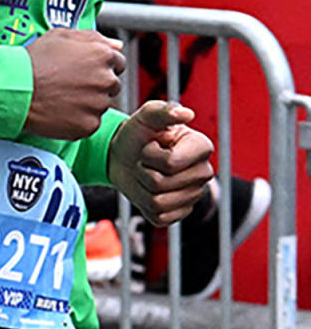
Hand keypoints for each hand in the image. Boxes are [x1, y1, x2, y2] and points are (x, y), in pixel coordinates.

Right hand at [23, 28, 125, 139]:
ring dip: (88, 103)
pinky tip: (61, 112)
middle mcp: (106, 80)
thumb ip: (93, 38)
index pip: (118, 63)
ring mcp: (98, 105)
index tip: (83, 71)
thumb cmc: (35, 60)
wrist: (15, 89)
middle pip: (112, 86)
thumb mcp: (62, 36)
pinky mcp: (88, 126)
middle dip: (96, 85)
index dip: (100, 66)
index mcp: (103, 55)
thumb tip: (117, 46)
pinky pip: (91, 124)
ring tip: (63, 98)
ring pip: (101, 105)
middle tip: (71, 85)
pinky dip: (79, 120)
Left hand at [107, 100, 213, 224]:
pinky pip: (158, 217)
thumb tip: (186, 114)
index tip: (151, 145)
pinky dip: (145, 205)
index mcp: (202, 148)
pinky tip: (149, 190)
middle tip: (145, 161)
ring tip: (146, 174)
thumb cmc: (139, 133)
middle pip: (162, 184)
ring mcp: (193, 195)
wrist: (124, 155)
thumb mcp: (147, 116)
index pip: (171, 163)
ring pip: (158, 203)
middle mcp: (203, 173)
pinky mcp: (180, 213)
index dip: (150, 155)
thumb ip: (164, 111)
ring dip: (142, 188)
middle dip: (144, 171)